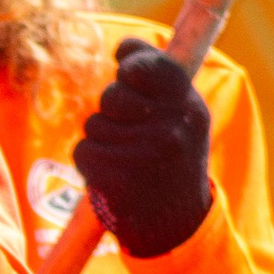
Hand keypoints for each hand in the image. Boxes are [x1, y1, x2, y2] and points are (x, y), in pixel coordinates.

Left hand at [74, 38, 212, 257]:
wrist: (177, 226)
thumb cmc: (173, 160)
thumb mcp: (181, 116)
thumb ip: (158, 77)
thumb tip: (124, 46)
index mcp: (190, 108)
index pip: (149, 65)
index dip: (130, 65)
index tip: (128, 74)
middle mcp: (171, 129)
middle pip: (112, 94)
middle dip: (114, 110)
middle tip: (135, 135)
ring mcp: (143, 155)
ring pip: (95, 123)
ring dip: (103, 140)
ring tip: (129, 161)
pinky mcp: (115, 178)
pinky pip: (83, 150)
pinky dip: (91, 163)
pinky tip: (115, 178)